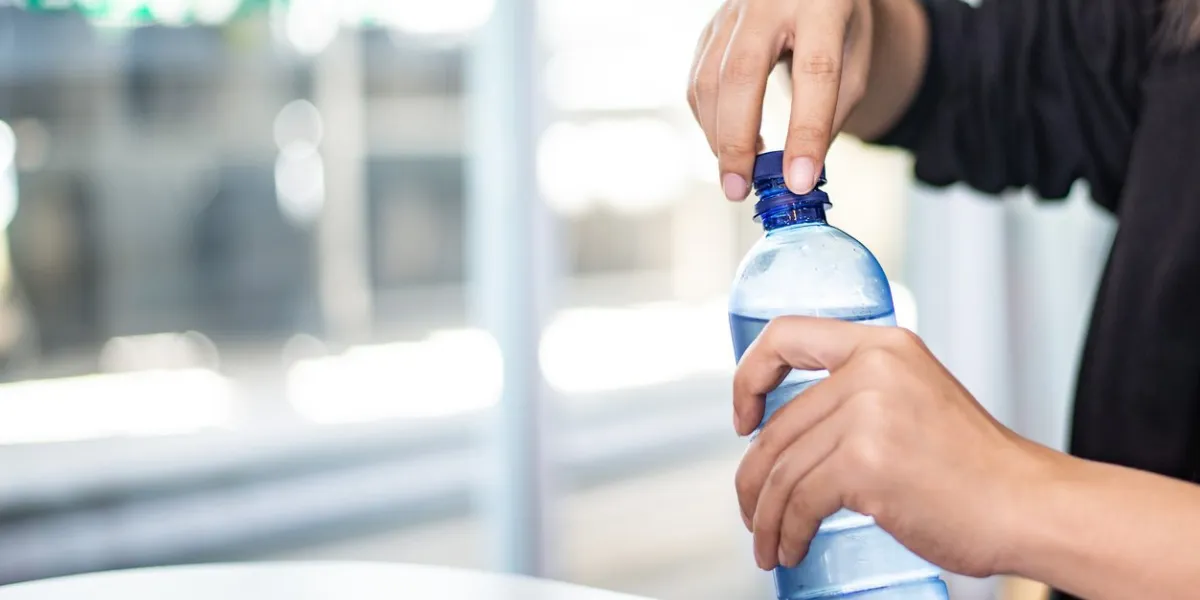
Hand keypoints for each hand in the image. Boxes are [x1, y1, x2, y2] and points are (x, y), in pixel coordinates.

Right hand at [688, 0, 874, 199]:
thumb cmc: (839, 27)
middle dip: (737, 142)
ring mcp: (732, 11)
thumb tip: (797, 174)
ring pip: (709, 81)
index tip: (798, 180)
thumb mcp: (855, 62)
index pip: (814, 72)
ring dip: (718, 137)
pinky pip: (698, 81)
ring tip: (738, 173)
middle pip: (741, 76)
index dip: (805, 131)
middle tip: (739, 190)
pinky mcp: (710, 27)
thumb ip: (831, 113)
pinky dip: (708, 121)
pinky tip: (729, 140)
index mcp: (823, 4)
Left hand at [732, 317, 1051, 576]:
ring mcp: (868, 415)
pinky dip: (786, 532)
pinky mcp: (867, 463)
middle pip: (777, 426)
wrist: (1029, 506)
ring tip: (768, 542)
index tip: (744, 418)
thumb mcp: (915, 400)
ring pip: (781, 469)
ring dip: (766, 515)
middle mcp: (871, 370)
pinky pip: (800, 501)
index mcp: (882, 346)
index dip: (749, 375)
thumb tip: (793, 431)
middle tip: (753, 512)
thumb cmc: (976, 468)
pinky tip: (790, 549)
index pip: (785, 334)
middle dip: (754, 478)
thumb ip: (862, 397)